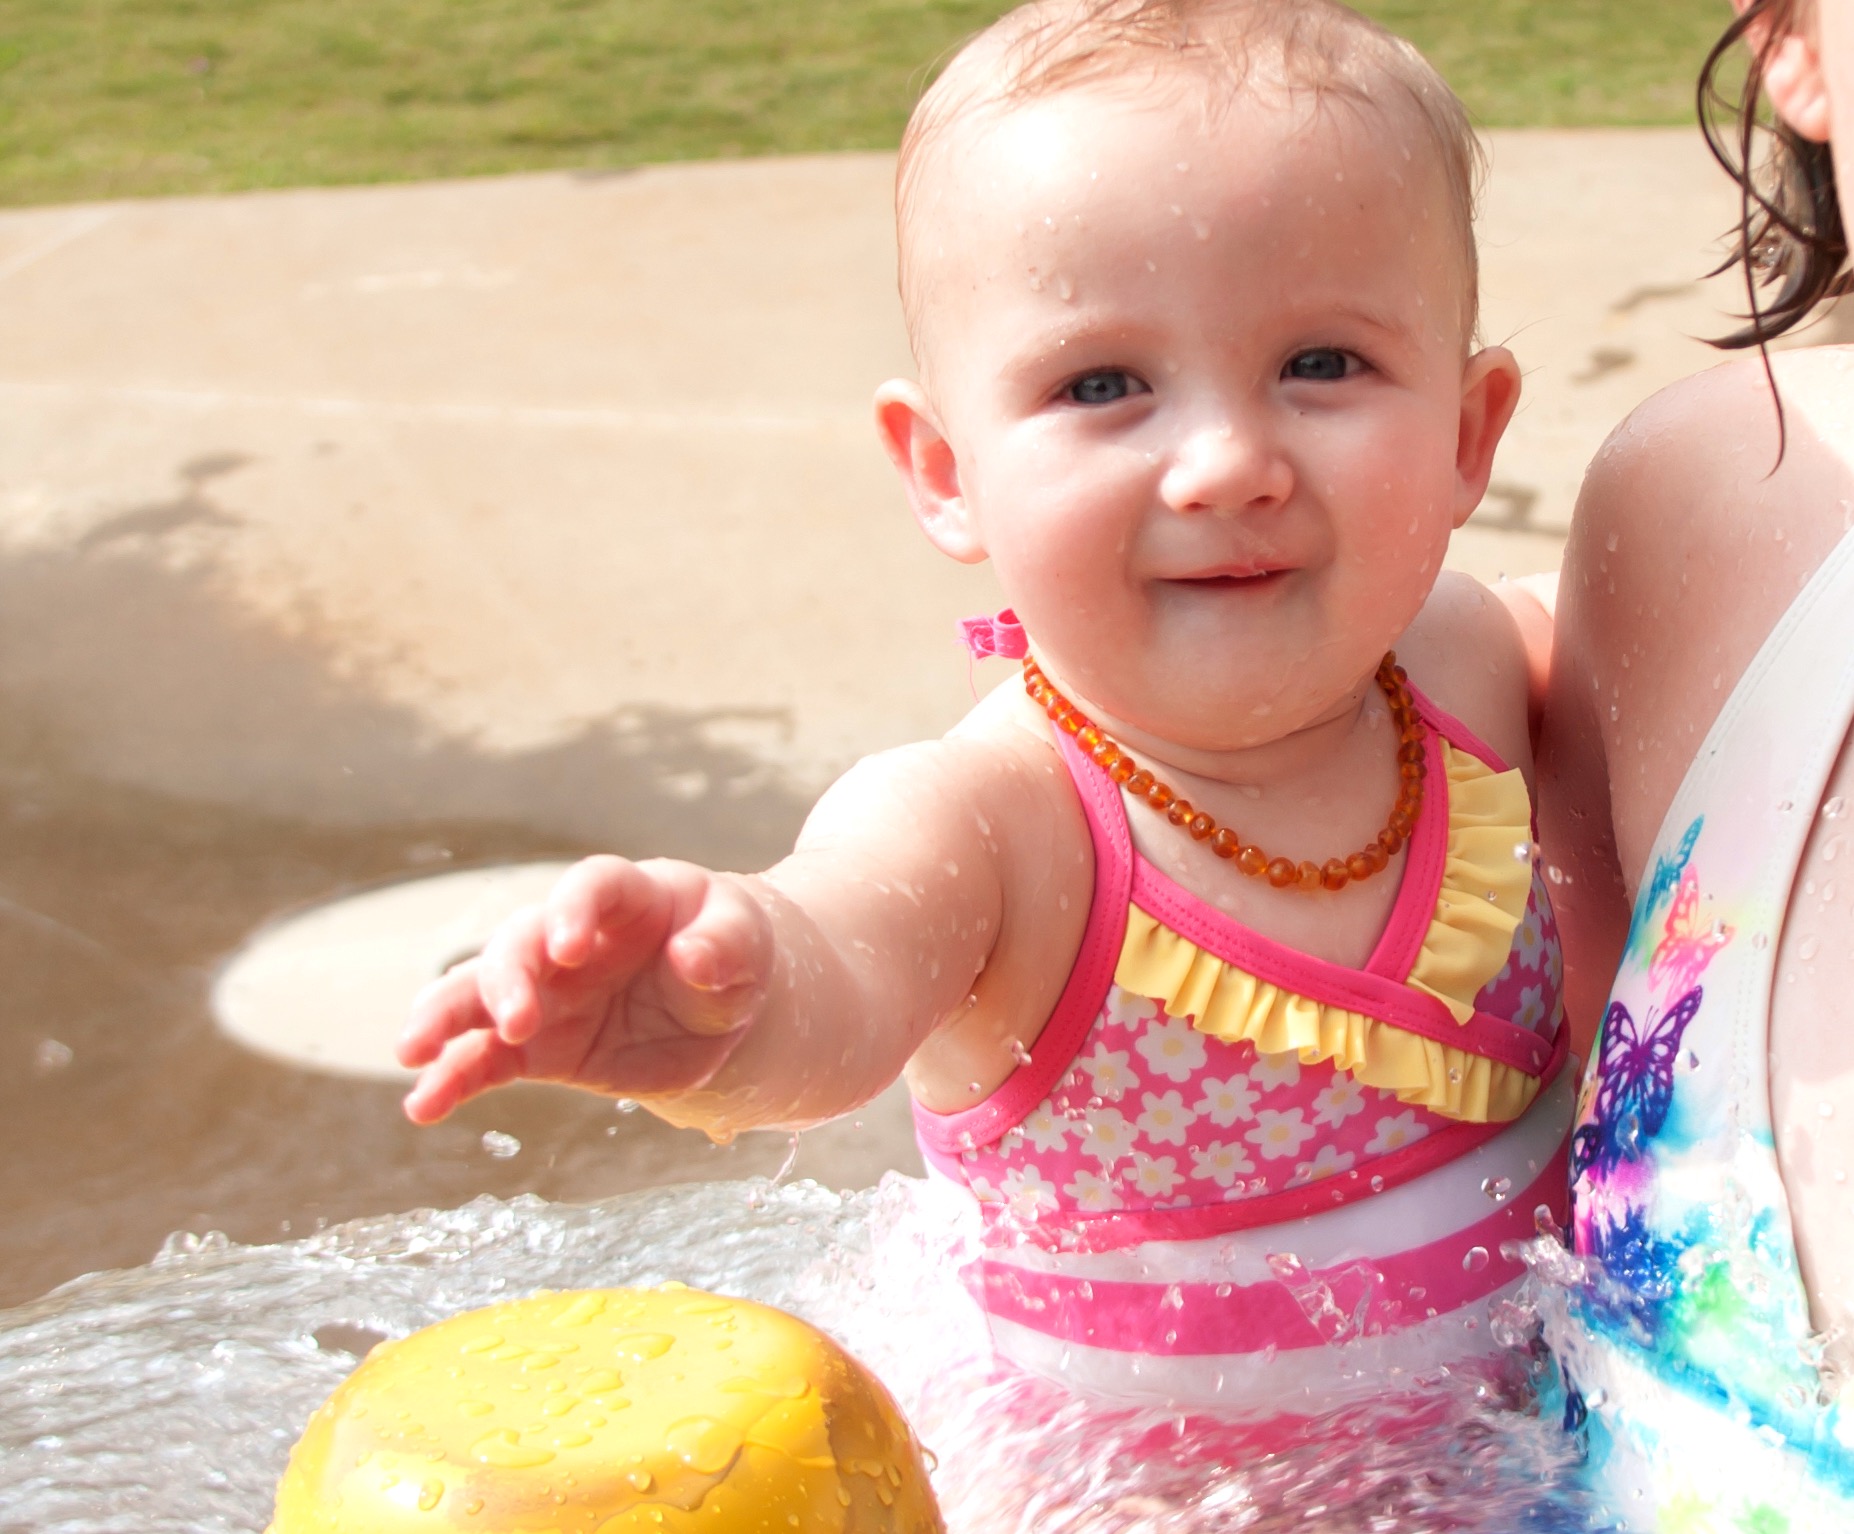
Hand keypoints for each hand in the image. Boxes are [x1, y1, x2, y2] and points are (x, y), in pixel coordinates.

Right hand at [397, 856, 774, 1123]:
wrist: (720, 1008)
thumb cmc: (730, 953)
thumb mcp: (745, 945)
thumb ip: (724, 947)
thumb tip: (693, 958)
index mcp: (628, 897)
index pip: (589, 887)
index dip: (572, 910)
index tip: (566, 948)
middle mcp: (572, 937)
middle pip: (520, 942)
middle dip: (509, 979)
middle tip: (517, 1023)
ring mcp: (548, 991)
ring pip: (479, 994)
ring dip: (446, 1019)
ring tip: (413, 1053)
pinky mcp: (538, 1047)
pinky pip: (484, 1058)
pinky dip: (452, 1078)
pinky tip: (423, 1105)